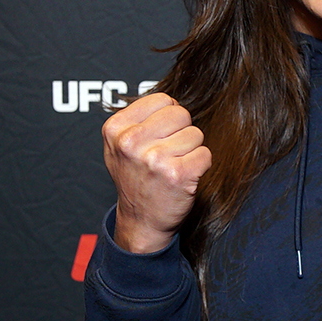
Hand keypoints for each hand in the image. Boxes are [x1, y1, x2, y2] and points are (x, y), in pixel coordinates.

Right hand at [101, 93, 211, 253]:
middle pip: (181, 114)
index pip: (162, 100)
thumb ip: (139, 119)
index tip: (160, 136)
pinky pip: (205, 154)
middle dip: (182, 132)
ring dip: (191, 151)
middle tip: (169, 153)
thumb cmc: (135, 178)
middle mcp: (131, 143)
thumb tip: (172, 100)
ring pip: (196, 134)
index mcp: (116, 129)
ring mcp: (154, 159)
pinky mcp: (177, 175)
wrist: (140, 220)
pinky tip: (185, 177)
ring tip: (174, 166)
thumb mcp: (121, 145)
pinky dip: (200, 166)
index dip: (169, 117)